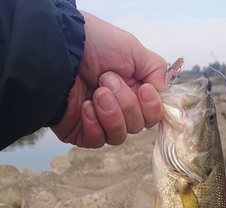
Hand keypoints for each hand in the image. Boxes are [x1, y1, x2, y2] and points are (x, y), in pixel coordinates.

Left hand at [52, 11, 165, 147]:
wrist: (60, 49)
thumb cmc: (95, 44)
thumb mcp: (134, 50)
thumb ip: (156, 71)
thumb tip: (161, 95)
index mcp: (134, 92)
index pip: (153, 116)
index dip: (152, 108)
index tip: (144, 90)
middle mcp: (119, 109)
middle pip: (138, 127)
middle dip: (126, 103)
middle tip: (106, 80)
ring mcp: (100, 123)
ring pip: (120, 137)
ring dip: (111, 114)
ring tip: (97, 93)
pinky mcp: (81, 133)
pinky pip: (98, 141)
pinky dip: (94, 124)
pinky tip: (85, 106)